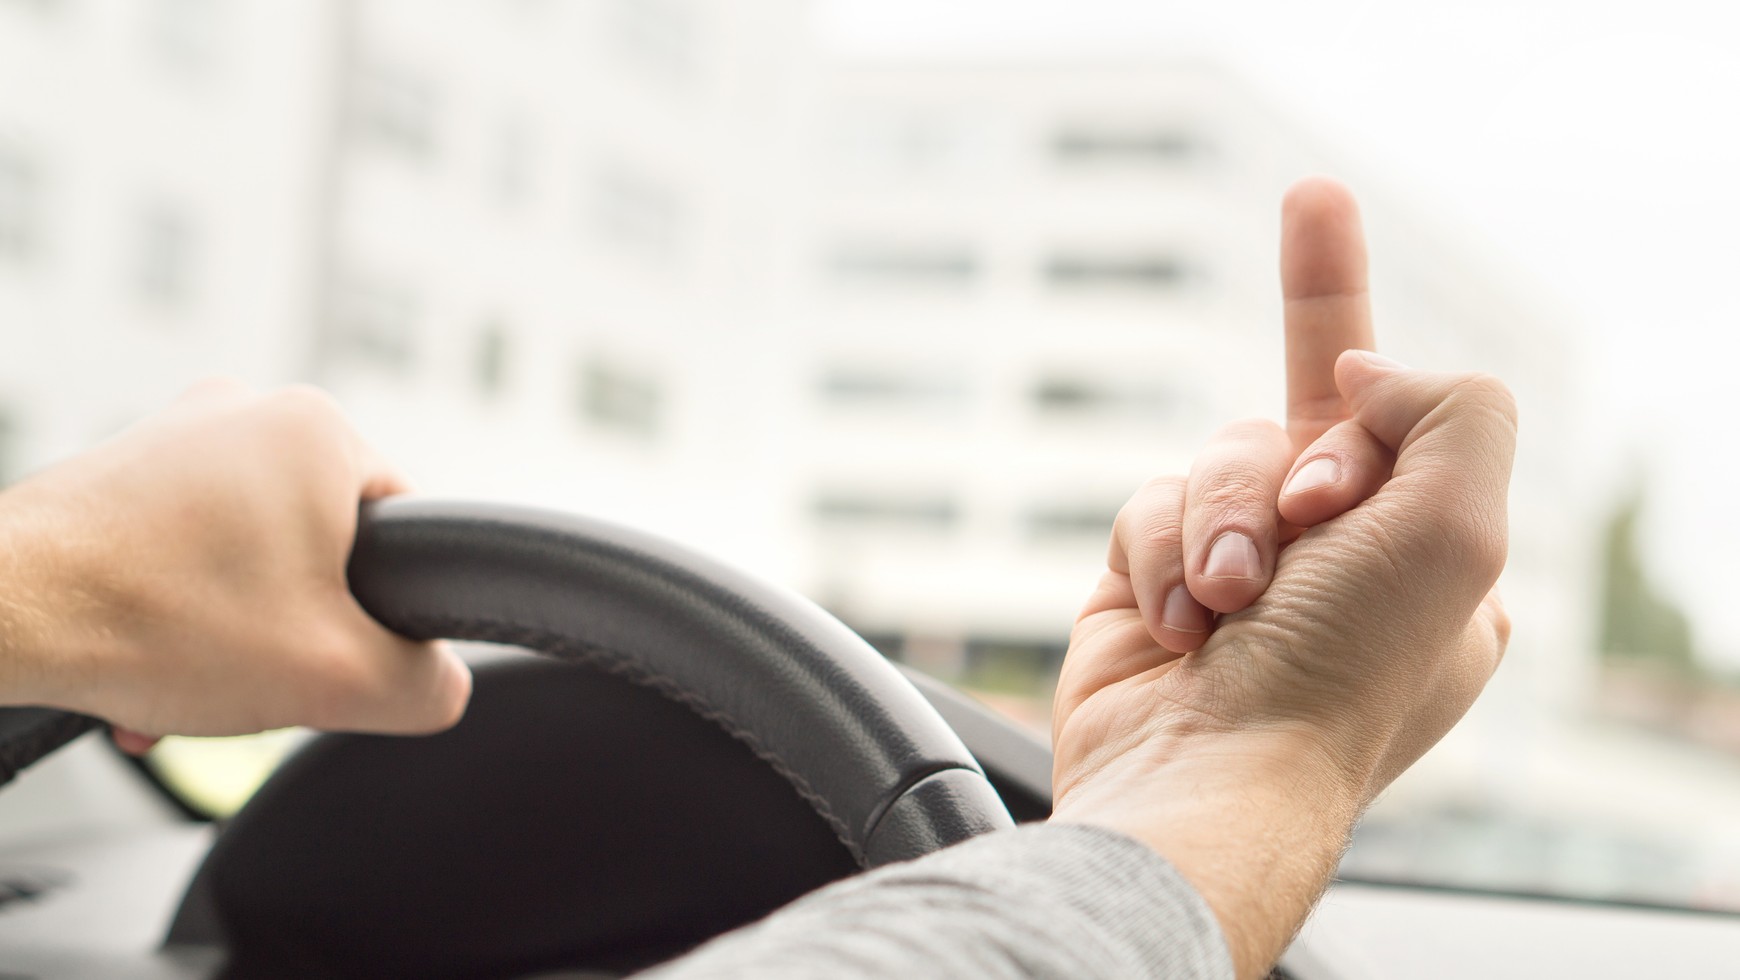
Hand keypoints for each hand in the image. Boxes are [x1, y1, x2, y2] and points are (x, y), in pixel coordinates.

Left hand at [0, 380, 471, 738]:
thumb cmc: (154, 621)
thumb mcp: (340, 678)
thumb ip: (428, 685)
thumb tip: (440, 685)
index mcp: (320, 430)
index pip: (406, 532)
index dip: (382, 612)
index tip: (333, 651)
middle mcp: (249, 410)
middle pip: (323, 549)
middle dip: (293, 629)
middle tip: (257, 676)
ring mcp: (175, 434)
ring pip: (249, 555)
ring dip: (231, 630)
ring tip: (187, 677)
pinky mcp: (120, 469)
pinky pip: (184, 548)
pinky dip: (177, 611)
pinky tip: (146, 663)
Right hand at [1048, 179, 1515, 978]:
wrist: (1211, 778)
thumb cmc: (1342, 674)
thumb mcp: (1459, 524)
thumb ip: (1447, 402)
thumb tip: (1353, 373)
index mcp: (1430, 555)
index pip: (1402, 412)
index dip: (1356, 384)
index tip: (1320, 326)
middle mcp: (1340, 560)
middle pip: (1298, 415)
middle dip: (1277, 466)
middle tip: (1299, 533)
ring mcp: (1244, 574)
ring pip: (1216, 458)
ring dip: (1220, 522)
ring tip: (1227, 604)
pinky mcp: (1154, 583)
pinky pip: (1147, 507)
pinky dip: (1161, 556)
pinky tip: (1177, 628)